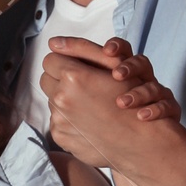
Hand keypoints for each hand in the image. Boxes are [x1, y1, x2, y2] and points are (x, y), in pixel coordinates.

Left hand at [41, 36, 185, 172]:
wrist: (139, 142)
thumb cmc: (133, 100)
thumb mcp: (114, 66)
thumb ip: (84, 50)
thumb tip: (53, 43)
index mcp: (73, 77)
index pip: (50, 59)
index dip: (63, 61)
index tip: (75, 67)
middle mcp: (62, 99)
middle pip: (45, 79)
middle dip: (59, 79)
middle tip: (79, 84)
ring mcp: (59, 120)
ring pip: (52, 100)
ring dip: (65, 99)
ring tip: (87, 104)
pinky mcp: (60, 136)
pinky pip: (57, 120)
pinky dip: (68, 118)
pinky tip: (87, 120)